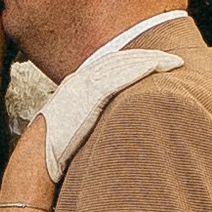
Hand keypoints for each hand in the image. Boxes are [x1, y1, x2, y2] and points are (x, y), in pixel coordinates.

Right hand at [42, 43, 180, 181]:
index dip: (134, 62)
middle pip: (119, 60)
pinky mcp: (91, 92)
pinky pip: (121, 75)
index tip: (154, 62)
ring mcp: (84, 84)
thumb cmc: (57, 148)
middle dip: (146, 57)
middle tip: (171, 58)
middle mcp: (80, 79)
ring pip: (123, 64)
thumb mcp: (75, 128)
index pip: (110, 66)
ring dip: (150, 61)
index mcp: (76, 86)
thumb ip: (91, 120)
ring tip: (172, 61)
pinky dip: (141, 68)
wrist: (40, 154)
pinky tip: (158, 66)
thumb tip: (110, 126)